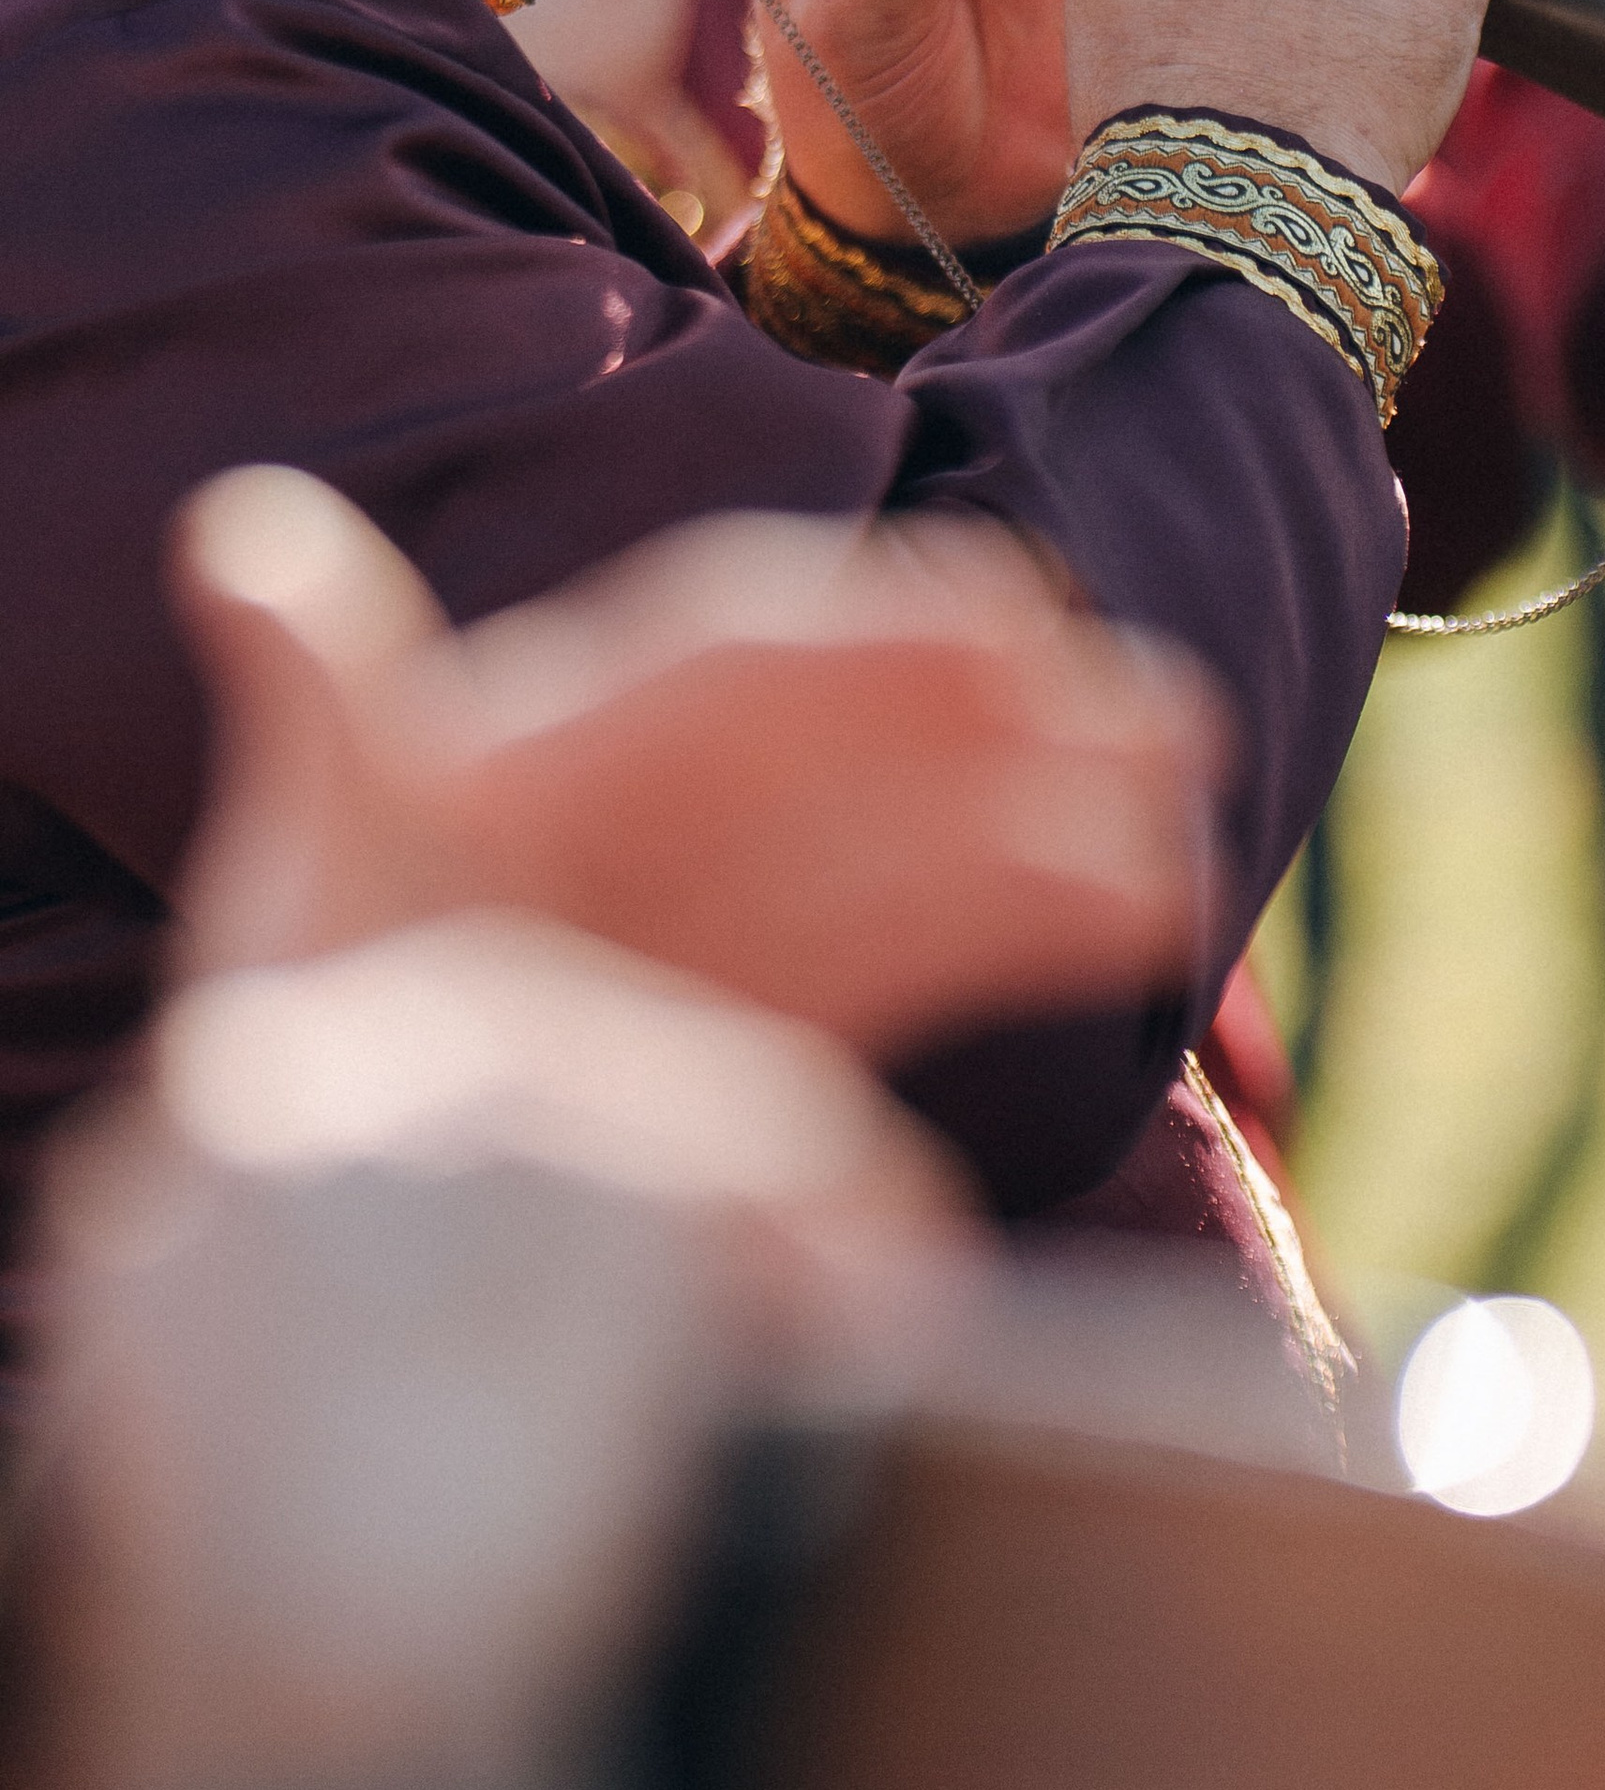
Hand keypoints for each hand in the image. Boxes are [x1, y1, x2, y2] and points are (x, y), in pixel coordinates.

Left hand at [172, 465, 1219, 1063]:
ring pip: (907, 845)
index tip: (1007, 620)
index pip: (730, 660)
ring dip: (1046, 821)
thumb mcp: (319, 857)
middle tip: (1169, 712)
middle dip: (1008, 725)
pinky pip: (912, 951)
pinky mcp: (762, 1022)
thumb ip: (325, 705)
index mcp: (545, 743)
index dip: (870, 638)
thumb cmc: (311, 1030)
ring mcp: (716, 919)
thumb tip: (236, 531)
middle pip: (853, 745)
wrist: (312, 1257)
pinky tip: (1134, 914)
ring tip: (1182, 828)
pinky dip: (1020, 926)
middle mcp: (651, 816)